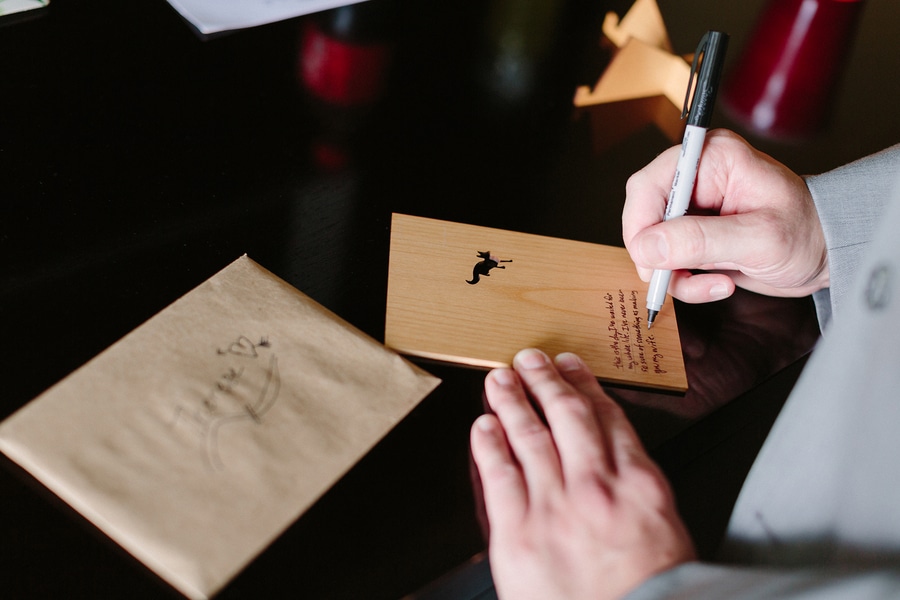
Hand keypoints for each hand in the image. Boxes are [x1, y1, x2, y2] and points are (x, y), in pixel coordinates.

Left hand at [470, 349, 694, 599]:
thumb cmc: (650, 594)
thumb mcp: (664, 531)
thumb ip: (638, 490)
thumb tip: (615, 456)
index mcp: (640, 485)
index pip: (608, 418)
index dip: (585, 384)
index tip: (571, 367)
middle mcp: (596, 487)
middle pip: (566, 415)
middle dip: (545, 380)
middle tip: (530, 359)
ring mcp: (555, 507)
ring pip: (529, 435)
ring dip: (512, 400)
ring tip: (500, 379)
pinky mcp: (519, 533)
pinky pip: (499, 475)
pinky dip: (489, 444)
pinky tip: (483, 425)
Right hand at [622, 129, 828, 302]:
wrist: (828, 252)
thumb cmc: (808, 233)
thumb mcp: (759, 239)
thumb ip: (701, 240)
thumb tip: (647, 246)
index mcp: (710, 159)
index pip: (648, 185)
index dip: (640, 225)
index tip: (651, 260)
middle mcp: (695, 178)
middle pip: (642, 216)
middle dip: (657, 255)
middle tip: (679, 279)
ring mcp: (692, 208)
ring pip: (651, 244)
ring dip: (674, 274)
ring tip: (713, 285)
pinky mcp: (693, 234)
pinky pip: (667, 260)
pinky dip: (685, 281)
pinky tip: (718, 283)